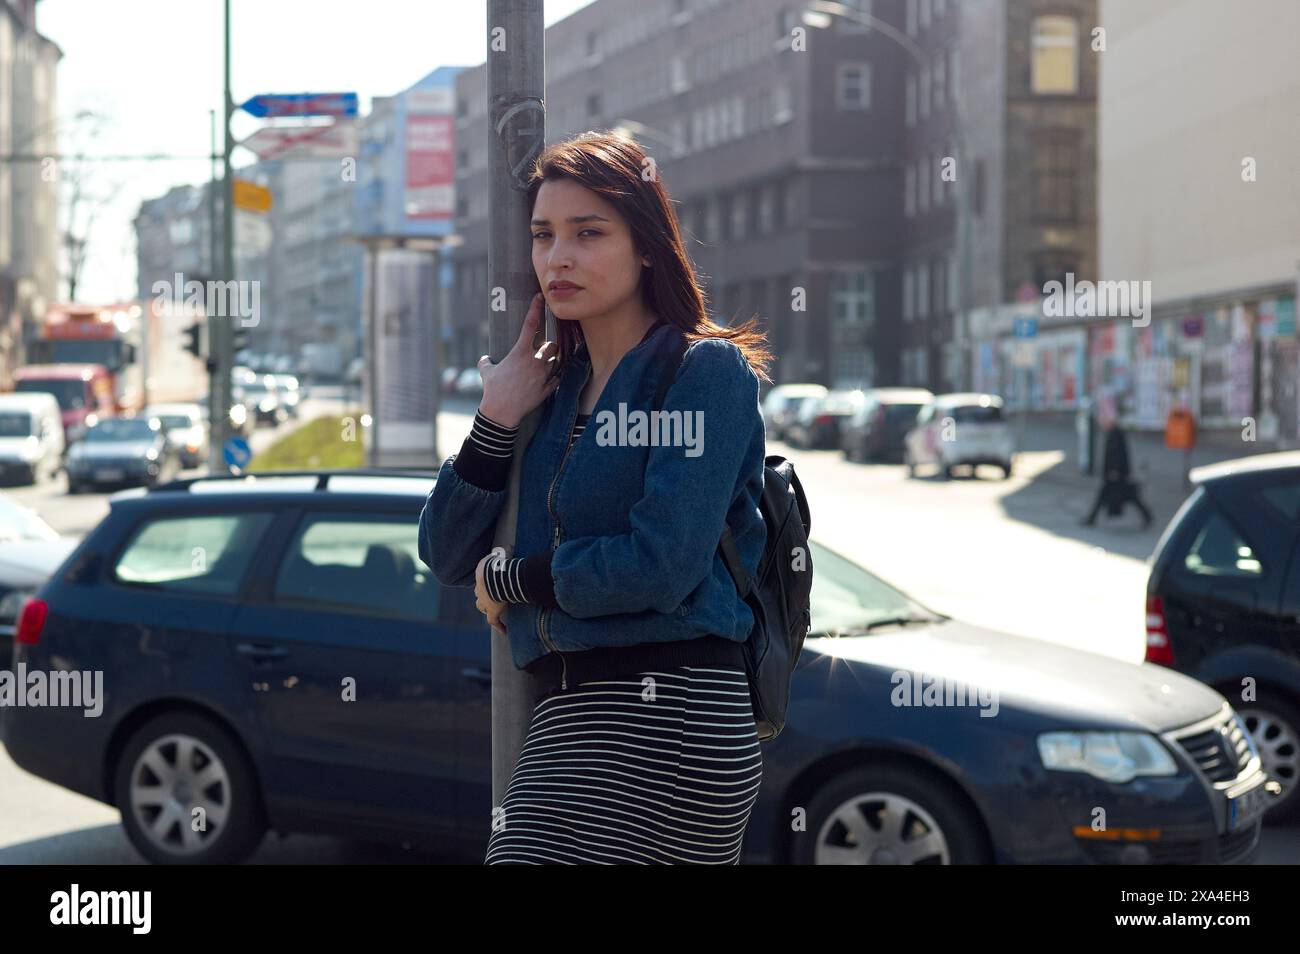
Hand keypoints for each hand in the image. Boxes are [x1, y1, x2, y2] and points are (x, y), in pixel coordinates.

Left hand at [474, 546, 510, 635]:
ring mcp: (484, 601)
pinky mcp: (492, 612)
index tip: (491, 581)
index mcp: (481, 575)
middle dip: (482, 593)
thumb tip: (509, 545)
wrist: (498, 577)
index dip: (485, 580)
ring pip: (481, 606)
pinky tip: (505, 632)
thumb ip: (505, 550)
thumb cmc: (500, 564)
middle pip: (478, 593)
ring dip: (485, 606)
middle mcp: (479, 589)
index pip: (481, 579)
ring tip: (492, 609)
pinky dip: (499, 626)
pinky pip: (493, 621)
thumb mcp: (502, 553)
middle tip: (490, 594)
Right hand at [477, 293, 559, 427]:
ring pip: (556, 361)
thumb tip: (485, 359)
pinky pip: (557, 378)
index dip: (536, 308)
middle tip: (543, 348)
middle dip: (549, 345)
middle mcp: (535, 361)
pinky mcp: (547, 388)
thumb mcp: (486, 372)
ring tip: (546, 363)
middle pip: (552, 344)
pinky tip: (552, 376)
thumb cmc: (493, 390)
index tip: (540, 298)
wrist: (501, 412)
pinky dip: (556, 376)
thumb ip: (486, 362)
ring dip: (553, 360)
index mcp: (520, 353)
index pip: (530, 324)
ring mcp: (543, 375)